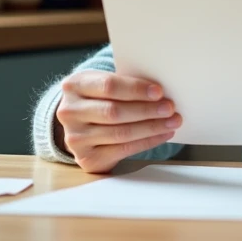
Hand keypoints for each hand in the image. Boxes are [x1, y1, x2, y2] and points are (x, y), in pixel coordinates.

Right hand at [55, 71, 181, 173]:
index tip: (159, 91)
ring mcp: (75, 138)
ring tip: (172, 121)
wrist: (80, 123)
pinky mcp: (86, 158)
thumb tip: (160, 91)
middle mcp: (69, 112)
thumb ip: (124, 84)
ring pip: (120, 133)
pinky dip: (146, 142)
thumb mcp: (102, 83)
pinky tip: (161, 135)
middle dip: (147, 110)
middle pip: (114, 112)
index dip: (136, 89)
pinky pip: (122, 150)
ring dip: (151, 127)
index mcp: (74, 85)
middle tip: (170, 108)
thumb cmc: (100, 97)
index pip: (108, 86)